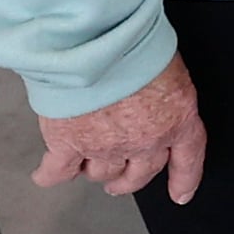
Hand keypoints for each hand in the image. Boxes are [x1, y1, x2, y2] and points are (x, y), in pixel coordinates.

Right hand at [33, 55, 206, 205]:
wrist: (95, 39)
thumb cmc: (134, 40)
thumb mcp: (168, 62)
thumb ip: (163, 89)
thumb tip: (151, 93)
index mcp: (176, 119)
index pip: (187, 157)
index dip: (184, 180)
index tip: (180, 194)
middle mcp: (143, 140)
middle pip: (139, 173)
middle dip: (130, 179)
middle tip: (120, 181)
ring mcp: (105, 146)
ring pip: (101, 172)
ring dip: (94, 170)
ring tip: (87, 166)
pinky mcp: (68, 144)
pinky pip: (57, 170)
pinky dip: (49, 175)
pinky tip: (46, 175)